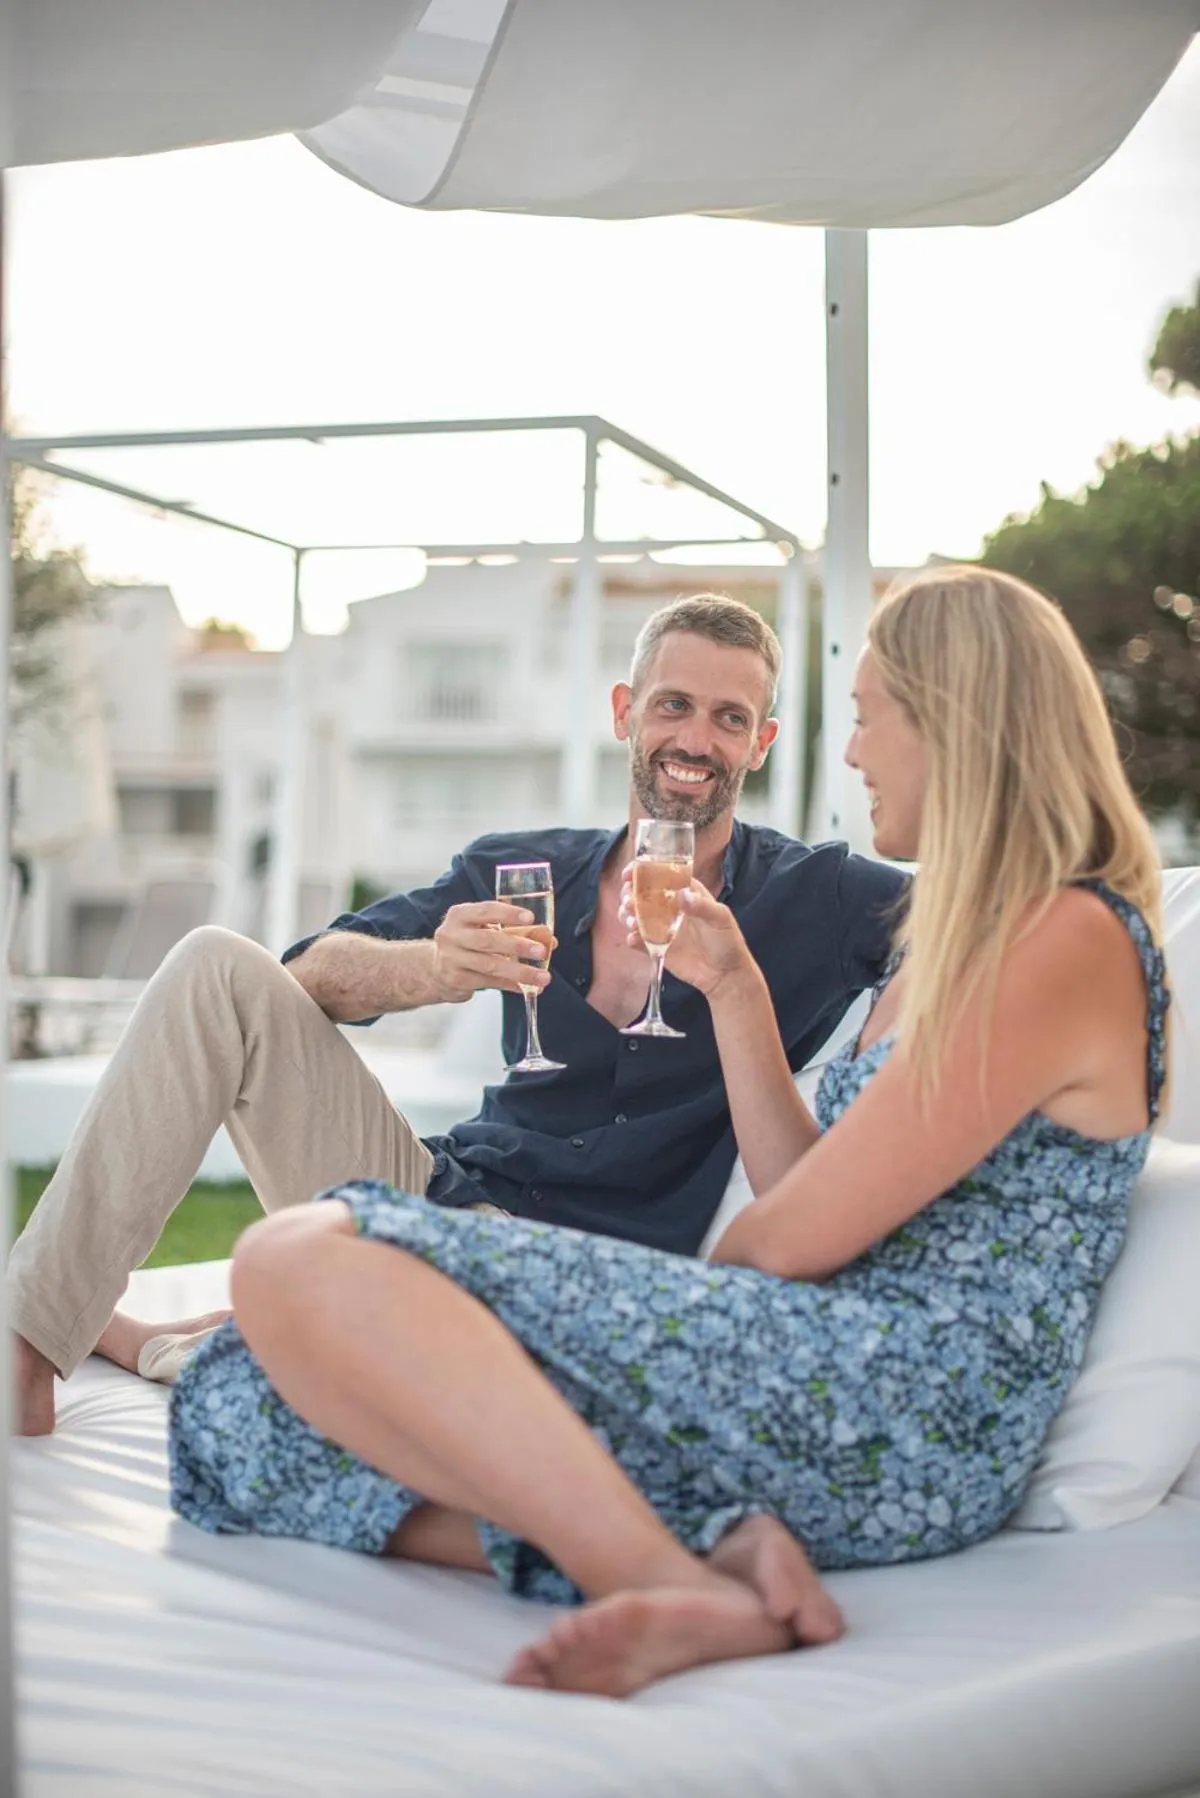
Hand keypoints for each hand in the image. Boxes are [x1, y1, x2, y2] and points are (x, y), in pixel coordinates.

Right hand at [432, 901, 554, 1000]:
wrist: (436, 969)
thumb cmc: (468, 943)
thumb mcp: (483, 929)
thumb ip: (513, 931)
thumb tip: (550, 940)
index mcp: (460, 915)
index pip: (485, 910)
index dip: (508, 914)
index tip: (531, 918)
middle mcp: (451, 935)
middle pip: (487, 940)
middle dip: (517, 945)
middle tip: (541, 951)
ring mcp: (451, 959)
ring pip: (490, 965)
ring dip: (520, 972)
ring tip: (543, 977)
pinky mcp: (456, 980)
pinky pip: (489, 982)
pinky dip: (511, 985)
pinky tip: (527, 987)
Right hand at [619, 866, 753, 997]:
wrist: (725, 974)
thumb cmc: (727, 941)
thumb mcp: (720, 919)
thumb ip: (702, 906)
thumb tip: (682, 894)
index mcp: (685, 892)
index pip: (661, 875)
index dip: (642, 871)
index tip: (629, 873)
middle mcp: (670, 907)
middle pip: (642, 893)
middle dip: (630, 894)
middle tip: (629, 901)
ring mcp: (661, 927)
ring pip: (636, 915)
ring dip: (627, 915)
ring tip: (631, 921)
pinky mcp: (657, 946)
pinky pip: (639, 940)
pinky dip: (632, 938)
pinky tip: (634, 939)